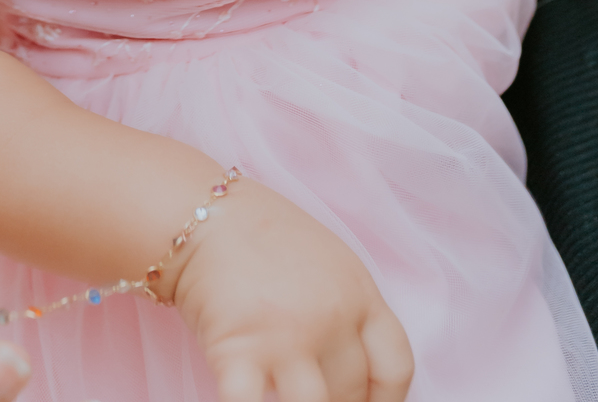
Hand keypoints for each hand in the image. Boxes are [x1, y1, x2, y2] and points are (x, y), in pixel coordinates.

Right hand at [171, 182, 413, 401]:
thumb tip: (357, 375)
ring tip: (283, 395)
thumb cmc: (262, 236)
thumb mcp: (327, 261)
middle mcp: (330, 317)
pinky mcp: (238, 352)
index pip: (395, 368)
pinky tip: (251, 399)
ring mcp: (286, 337)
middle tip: (313, 392)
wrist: (201, 214)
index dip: (386, 401)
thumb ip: (349, 309)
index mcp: (358, 292)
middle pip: (351, 394)